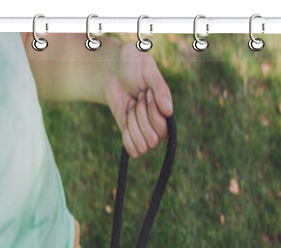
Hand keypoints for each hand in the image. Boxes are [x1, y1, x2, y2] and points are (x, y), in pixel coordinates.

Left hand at [104, 42, 173, 157]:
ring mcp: (145, 132)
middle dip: (141, 116)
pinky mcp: (131, 134)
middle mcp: (159, 126)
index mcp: (166, 112)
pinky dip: (127, 137)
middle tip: (136, 98)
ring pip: (143, 146)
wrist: (111, 67)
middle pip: (154, 140)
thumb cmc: (132, 64)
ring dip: (132, 124)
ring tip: (131, 106)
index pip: (164, 129)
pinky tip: (125, 120)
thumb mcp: (148, 69)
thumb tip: (169, 112)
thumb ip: (160, 88)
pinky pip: (133, 150)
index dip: (153, 112)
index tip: (145, 92)